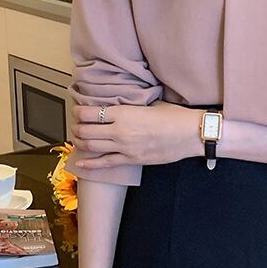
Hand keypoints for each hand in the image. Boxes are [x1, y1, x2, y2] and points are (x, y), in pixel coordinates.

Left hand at [71, 100, 203, 169]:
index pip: (89, 113)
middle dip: (77, 128)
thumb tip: (124, 106)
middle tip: (77, 125)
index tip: (78, 111)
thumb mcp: (150, 104)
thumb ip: (132, 107)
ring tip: (79, 138)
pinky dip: (90, 163)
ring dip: (81, 142)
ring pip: (92, 145)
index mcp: (123, 113)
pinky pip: (105, 162)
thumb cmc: (174, 117)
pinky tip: (80, 162)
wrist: (189, 134)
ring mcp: (124, 147)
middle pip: (86, 130)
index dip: (79, 112)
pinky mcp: (131, 159)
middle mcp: (119, 130)